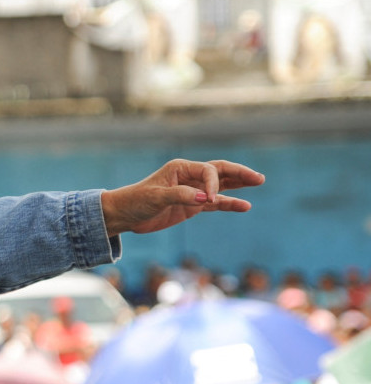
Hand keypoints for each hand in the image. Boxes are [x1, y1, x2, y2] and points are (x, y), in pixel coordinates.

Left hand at [101, 159, 264, 236]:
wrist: (125, 215)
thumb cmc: (136, 201)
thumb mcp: (156, 197)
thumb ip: (181, 195)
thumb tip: (205, 198)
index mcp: (181, 168)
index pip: (208, 171)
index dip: (213, 184)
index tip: (209, 200)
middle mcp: (189, 176)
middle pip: (221, 171)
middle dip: (240, 173)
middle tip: (259, 178)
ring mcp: (193, 191)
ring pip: (222, 185)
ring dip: (239, 184)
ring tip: (258, 182)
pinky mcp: (192, 205)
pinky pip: (216, 203)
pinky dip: (229, 203)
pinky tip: (244, 206)